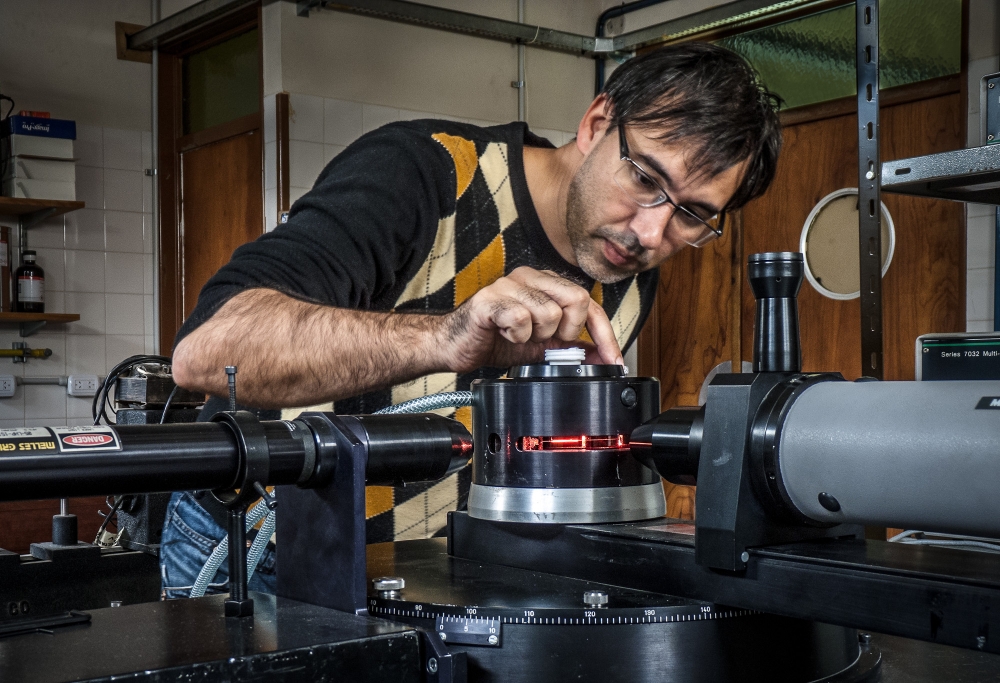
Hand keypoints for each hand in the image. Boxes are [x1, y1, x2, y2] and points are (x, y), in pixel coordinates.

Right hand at [438, 267, 622, 371]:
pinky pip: (520, 319)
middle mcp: (530, 277)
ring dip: (537, 336)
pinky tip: (504, 334)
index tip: (613, 360)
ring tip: (519, 336)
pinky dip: (516, 336)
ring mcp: (508, 285)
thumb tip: (604, 358)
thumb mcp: (542, 346)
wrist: (453, 345)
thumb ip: (572, 347)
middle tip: (546, 341)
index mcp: (545, 284)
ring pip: (550, 312)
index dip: (605, 334)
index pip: (589, 301)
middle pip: (577, 299)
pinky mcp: (489, 299)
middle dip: (567, 331)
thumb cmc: (494, 339)